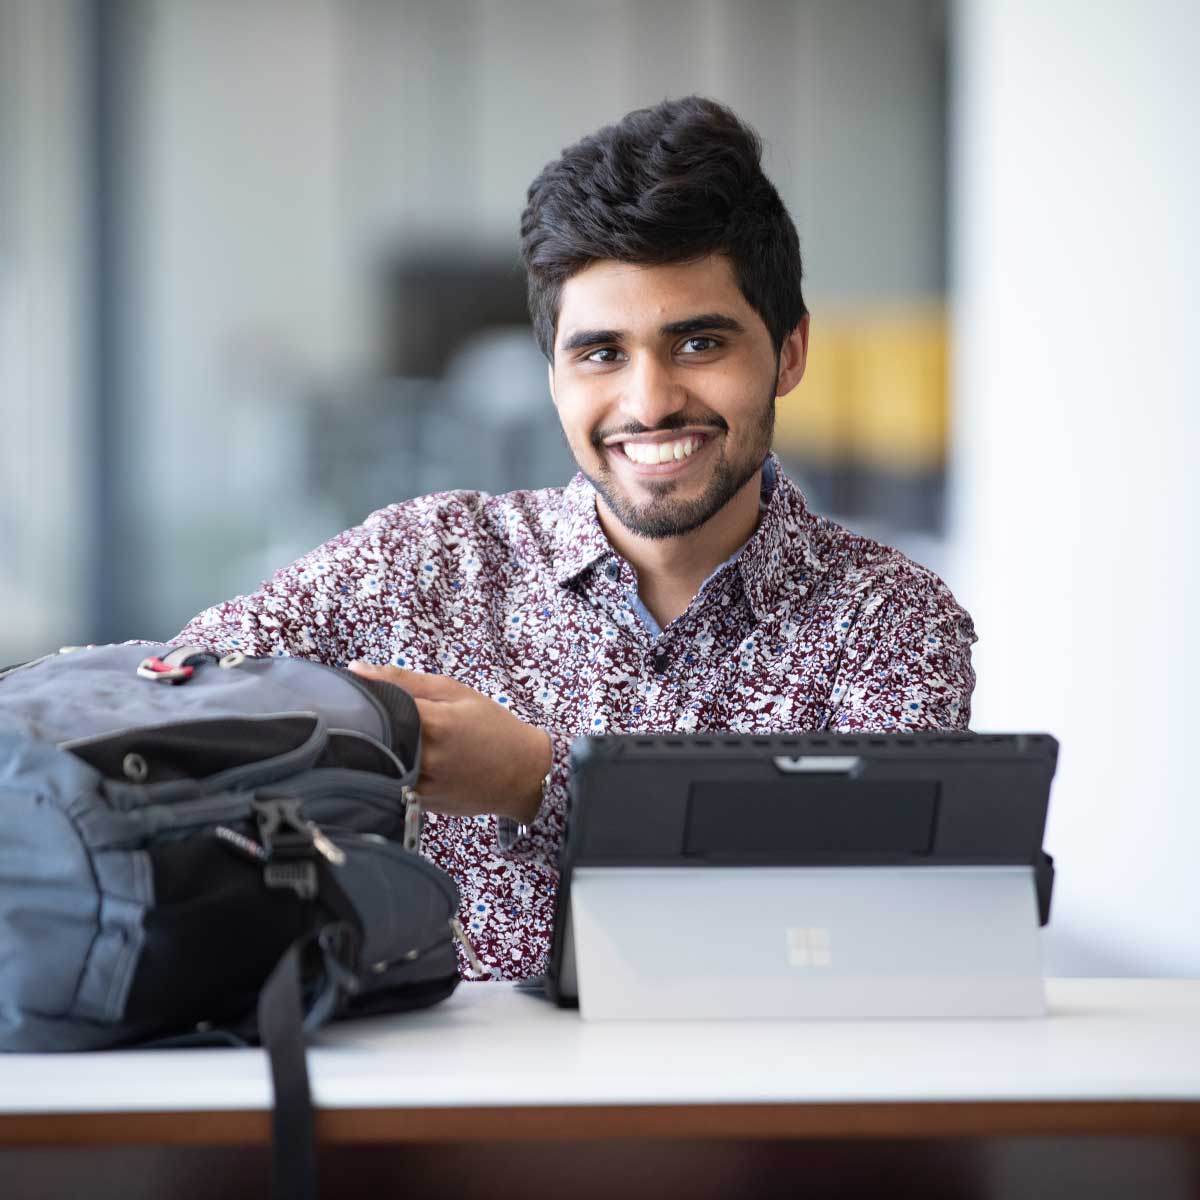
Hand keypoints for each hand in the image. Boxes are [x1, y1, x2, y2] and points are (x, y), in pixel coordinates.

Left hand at [348, 662, 551, 822]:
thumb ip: (404, 680)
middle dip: (358, 724)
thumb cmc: (491, 726)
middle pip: (371, 737)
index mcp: (435, 723)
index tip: (345, 692)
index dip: (356, 698)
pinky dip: (384, 770)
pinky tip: (389, 760)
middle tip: (351, 714)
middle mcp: (427, 757)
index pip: (375, 706)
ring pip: (376, 765)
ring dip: (368, 750)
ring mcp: (423, 785)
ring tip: (367, 737)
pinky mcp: (421, 804)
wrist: (523, 774)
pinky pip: (390, 785)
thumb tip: (355, 669)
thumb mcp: (454, 692)